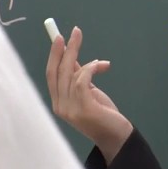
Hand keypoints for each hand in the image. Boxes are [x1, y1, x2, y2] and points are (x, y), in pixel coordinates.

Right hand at [46, 26, 132, 163]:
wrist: (117, 137)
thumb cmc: (104, 115)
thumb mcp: (89, 93)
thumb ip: (78, 78)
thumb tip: (72, 57)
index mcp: (58, 102)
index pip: (50, 75)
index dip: (54, 55)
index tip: (59, 38)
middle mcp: (60, 106)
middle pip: (57, 71)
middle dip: (65, 49)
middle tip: (75, 32)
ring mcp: (70, 109)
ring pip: (71, 74)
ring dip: (87, 62)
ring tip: (103, 63)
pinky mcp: (83, 108)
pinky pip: (82, 80)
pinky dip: (91, 69)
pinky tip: (102, 66)